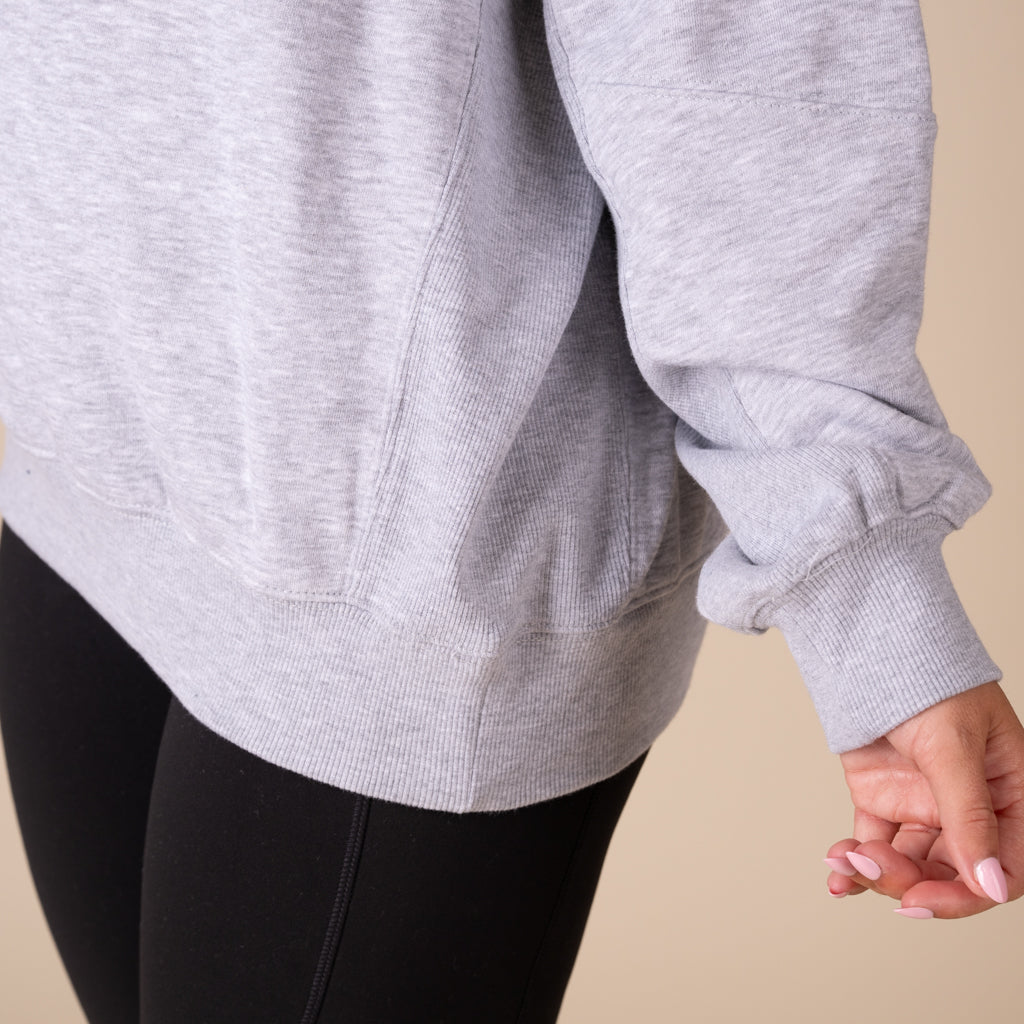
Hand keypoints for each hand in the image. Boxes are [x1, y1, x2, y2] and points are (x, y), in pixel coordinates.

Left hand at [823, 680, 1023, 917]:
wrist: (871, 648)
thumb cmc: (929, 682)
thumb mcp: (953, 746)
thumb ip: (969, 814)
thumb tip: (992, 885)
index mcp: (1011, 795)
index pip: (1004, 866)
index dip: (965, 894)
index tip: (920, 900)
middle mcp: (971, 808)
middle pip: (951, 872)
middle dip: (910, 880)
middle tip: (871, 869)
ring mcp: (925, 804)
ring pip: (910, 863)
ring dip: (877, 872)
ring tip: (846, 862)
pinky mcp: (884, 799)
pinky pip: (874, 844)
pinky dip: (856, 864)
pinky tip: (838, 877)